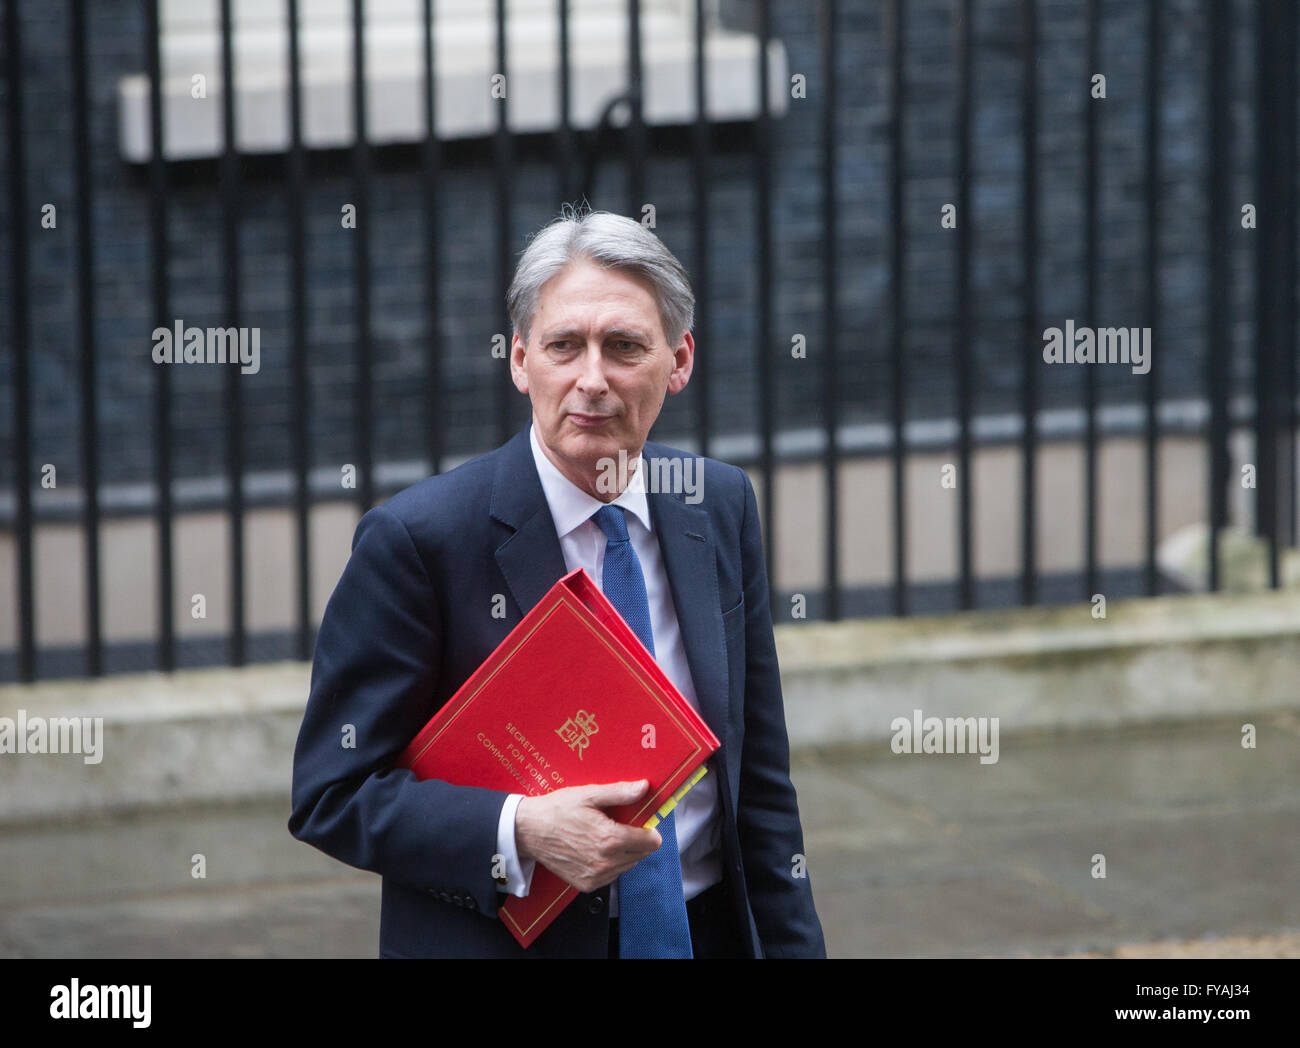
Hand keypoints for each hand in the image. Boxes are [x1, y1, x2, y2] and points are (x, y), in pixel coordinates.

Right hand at [514, 779, 660, 893]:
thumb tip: (644, 787)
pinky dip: (610, 863)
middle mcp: (605, 862)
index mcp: (610, 839)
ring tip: (605, 836)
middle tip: (619, 825)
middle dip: (637, 840)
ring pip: (628, 865)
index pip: (651, 842)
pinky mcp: (587, 884)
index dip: (649, 829)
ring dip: (624, 852)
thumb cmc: (557, 810)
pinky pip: (612, 875)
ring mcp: (596, 876)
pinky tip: (595, 849)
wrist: (528, 831)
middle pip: (642, 854)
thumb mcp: (589, 794)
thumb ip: (620, 792)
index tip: (640, 821)